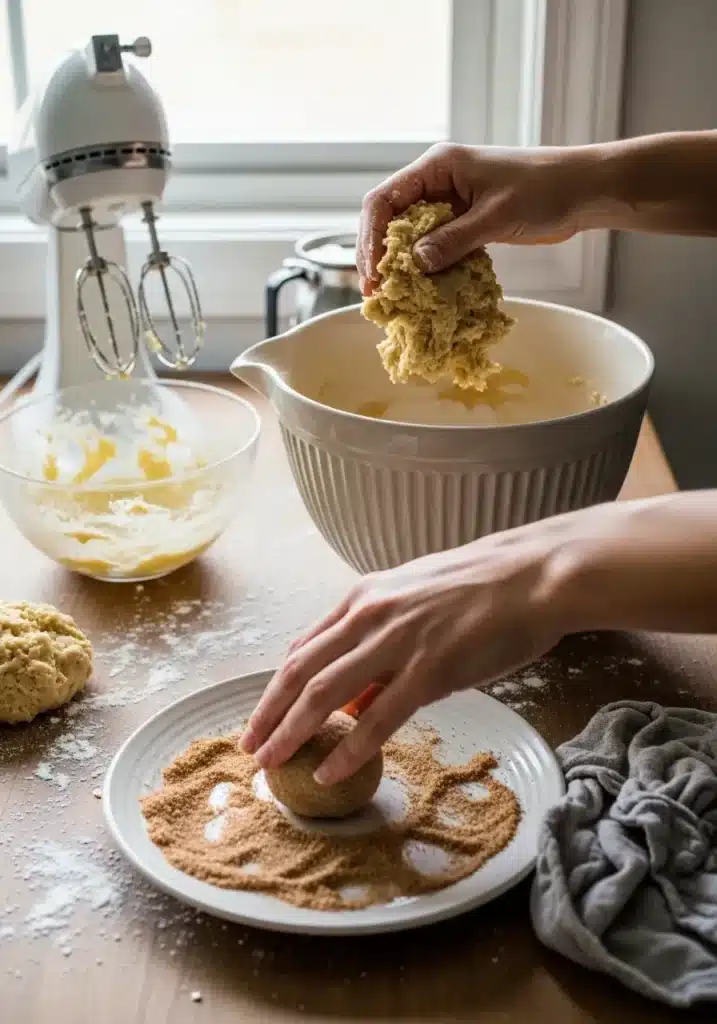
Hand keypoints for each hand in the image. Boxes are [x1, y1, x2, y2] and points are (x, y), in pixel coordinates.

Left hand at [240, 512, 589, 784]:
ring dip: (292, 731)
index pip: (304, 646)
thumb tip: (356, 694)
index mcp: (363, 597)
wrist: (533, 575)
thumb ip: (379, 638)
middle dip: (268, 712)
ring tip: (271, 763)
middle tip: (249, 747)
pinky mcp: (431, 669)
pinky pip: (379, 717)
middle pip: (301, 671)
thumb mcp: (414, 598)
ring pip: (326, 694)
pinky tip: (331, 771)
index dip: (277, 685)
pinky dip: (350, 748)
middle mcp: (370, 615)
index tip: (262, 713)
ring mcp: (398, 641)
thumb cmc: (480, 587)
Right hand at [357, 141, 592, 292]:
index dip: (372, 238)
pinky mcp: (465, 224)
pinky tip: (424, 293)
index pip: (384, 200)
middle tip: (378, 293)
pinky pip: (436, 248)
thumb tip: (416, 264)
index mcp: (437, 167)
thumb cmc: (544, 189)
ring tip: (396, 298)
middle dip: (382, 256)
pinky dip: (428, 269)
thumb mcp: (495, 216)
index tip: (374, 273)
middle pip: (391, 220)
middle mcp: (437, 183)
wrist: (583, 191)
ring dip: (403, 267)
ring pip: (412, 238)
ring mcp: (451, 204)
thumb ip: (454, 240)